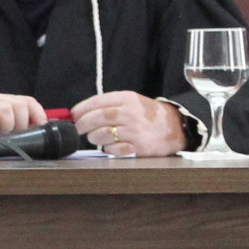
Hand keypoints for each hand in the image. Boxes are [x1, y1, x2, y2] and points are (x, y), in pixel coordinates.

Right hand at [0, 91, 46, 137]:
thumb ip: (10, 129)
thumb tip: (32, 138)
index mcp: (2, 102)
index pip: (28, 101)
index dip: (38, 114)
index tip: (40, 129)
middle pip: (21, 105)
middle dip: (22, 124)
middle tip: (11, 136)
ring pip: (8, 109)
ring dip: (7, 127)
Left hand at [71, 91, 186, 157]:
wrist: (175, 127)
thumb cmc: (148, 115)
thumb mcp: (132, 101)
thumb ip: (109, 104)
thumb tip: (80, 112)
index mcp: (127, 99)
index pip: (96, 102)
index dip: (80, 110)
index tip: (73, 115)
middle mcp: (130, 114)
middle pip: (95, 119)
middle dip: (81, 125)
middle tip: (78, 129)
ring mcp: (134, 131)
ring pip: (101, 135)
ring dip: (94, 138)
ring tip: (97, 137)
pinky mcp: (138, 147)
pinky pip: (113, 149)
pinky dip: (109, 148)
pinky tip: (113, 145)